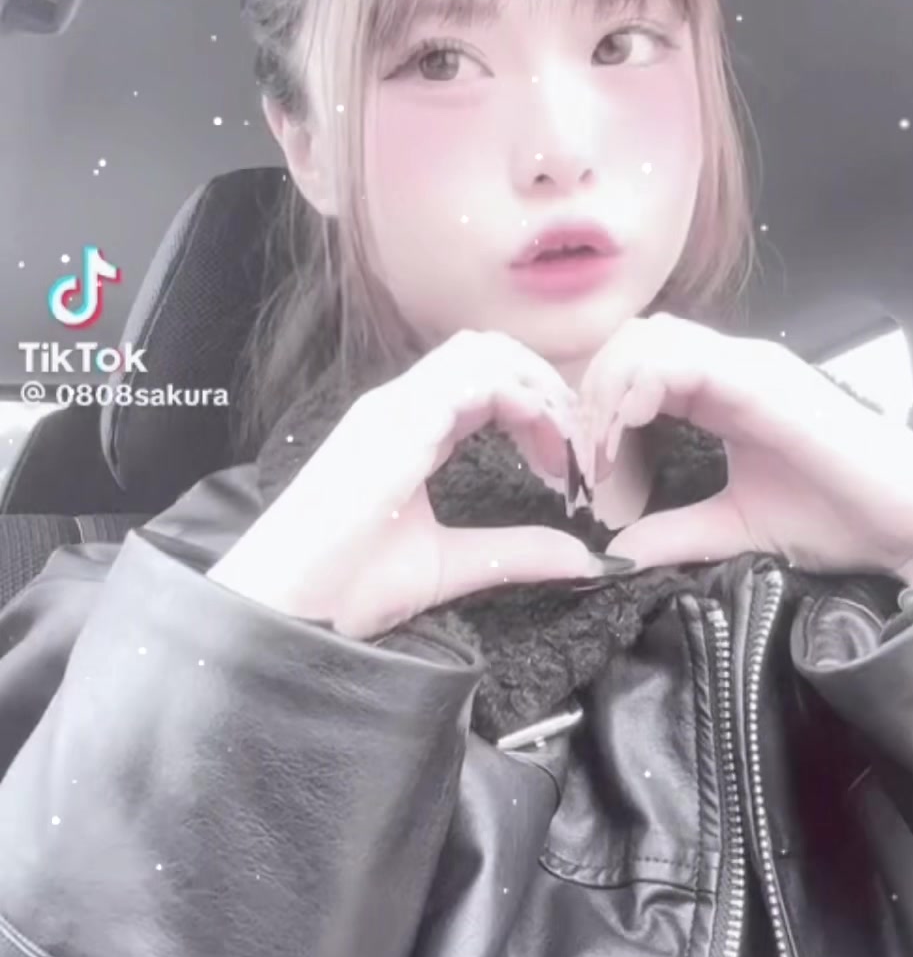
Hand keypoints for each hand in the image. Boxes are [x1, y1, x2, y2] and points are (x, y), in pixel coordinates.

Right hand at [209, 329, 604, 636]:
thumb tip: (582, 559)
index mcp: (407, 428)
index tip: (566, 464)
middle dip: (544, 385)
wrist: (286, 605)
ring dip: (536, 387)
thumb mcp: (451, 568)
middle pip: (490, 350)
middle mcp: (399, 406)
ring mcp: (393, 409)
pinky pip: (471, 379)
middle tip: (577, 446)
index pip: (485, 379)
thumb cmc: (346, 588)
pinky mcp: (393, 424)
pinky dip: (520, 400)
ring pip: (482, 351)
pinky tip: (542, 446)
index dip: (536, 407)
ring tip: (564, 444)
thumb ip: (514, 555)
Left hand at [576, 314, 912, 583]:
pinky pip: (686, 361)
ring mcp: (752, 368)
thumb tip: (613, 553)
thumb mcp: (735, 529)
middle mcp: (735, 367)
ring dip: (609, 388)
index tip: (581, 465)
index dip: (596, 403)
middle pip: (634, 340)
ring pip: (653, 339)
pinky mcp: (767, 382)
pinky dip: (641, 389)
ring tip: (600, 451)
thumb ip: (674, 533)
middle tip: (581, 457)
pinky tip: (626, 434)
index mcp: (724, 391)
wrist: (911, 522)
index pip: (638, 362)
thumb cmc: (839, 517)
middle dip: (592, 391)